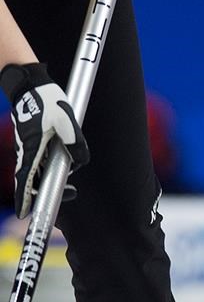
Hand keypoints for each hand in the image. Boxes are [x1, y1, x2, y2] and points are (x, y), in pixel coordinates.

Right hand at [0, 63, 88, 218]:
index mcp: (32, 149)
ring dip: (52, 181)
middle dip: (47, 194)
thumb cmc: (47, 101)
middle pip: (33, 181)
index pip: (26, 181)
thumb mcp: (67, 120)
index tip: (25, 215)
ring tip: (72, 189)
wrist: (31, 86)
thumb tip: (80, 160)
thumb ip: (75, 142)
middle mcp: (27, 152)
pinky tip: (63, 167)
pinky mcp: (33, 143)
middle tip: (70, 197)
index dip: (25, 199)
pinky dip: (49, 169)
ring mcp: (29, 148)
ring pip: (38, 172)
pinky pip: (40, 162)